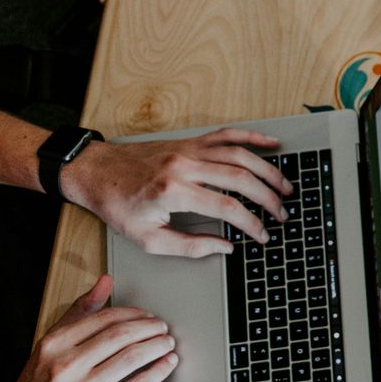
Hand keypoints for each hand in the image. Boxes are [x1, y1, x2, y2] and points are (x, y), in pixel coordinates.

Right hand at [0, 276, 175, 381]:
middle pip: (122, 336)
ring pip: (133, 357)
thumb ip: (79, 312)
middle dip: (150, 328)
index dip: (134, 313)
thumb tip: (106, 282)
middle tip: (162, 328)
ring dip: (158, 346)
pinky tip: (167, 364)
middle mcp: (66, 366)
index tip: (147, 315)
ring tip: (167, 343)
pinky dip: (158, 371)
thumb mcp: (50, 345)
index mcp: (54, 345)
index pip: (106, 318)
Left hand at [61, 128, 292, 257]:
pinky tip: (272, 143)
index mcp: (174, 192)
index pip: (228, 207)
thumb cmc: (117, 205)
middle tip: (282, 213)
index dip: (252, 223)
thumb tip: (223, 246)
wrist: (95, 172)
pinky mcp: (190, 142)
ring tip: (285, 186)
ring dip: (268, 171)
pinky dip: (253, 137)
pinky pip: (228, 135)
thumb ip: (189, 246)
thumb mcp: (147, 238)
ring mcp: (189, 150)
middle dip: (268, 198)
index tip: (263, 234)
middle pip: (241, 179)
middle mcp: (185, 166)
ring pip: (241, 155)